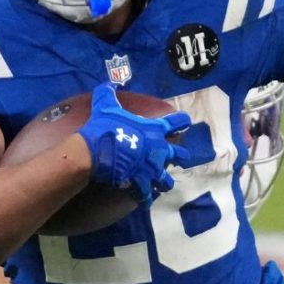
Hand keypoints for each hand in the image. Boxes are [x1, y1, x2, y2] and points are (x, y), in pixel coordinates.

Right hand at [79, 84, 196, 202]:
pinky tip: (144, 200)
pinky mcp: (141, 184)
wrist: (95, 152)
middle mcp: (159, 151)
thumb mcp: (105, 105)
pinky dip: (145, 198)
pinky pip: (147, 195)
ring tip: (162, 184)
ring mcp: (151, 170)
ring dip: (164, 182)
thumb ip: (108, 93)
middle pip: (178, 154)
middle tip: (180, 157)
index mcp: (154, 130)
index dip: (182, 120)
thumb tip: (109, 83)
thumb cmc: (104, 127)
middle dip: (180, 156)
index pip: (176, 122)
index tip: (187, 121)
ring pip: (166, 180)